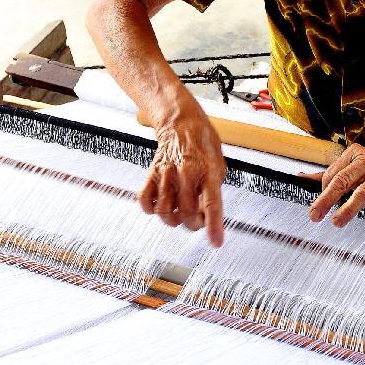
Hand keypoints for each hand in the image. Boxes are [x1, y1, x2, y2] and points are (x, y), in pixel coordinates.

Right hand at [138, 99, 226, 246]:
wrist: (181, 122)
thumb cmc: (203, 143)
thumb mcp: (219, 165)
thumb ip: (213, 190)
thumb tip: (207, 214)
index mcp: (208, 171)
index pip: (212, 204)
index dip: (214, 226)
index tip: (216, 242)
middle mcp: (186, 174)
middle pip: (187, 213)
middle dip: (194, 224)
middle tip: (197, 220)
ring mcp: (167, 174)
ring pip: (165, 211)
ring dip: (173, 220)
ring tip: (179, 215)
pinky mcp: (152, 174)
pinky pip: (146, 200)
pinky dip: (151, 209)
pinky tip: (161, 206)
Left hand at [305, 143, 364, 227]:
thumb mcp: (350, 165)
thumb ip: (327, 173)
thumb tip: (301, 178)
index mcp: (354, 154)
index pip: (332, 174)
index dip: (324, 191)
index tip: (321, 204)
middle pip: (343, 180)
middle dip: (326, 199)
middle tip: (315, 215)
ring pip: (363, 191)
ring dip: (349, 207)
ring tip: (336, 221)